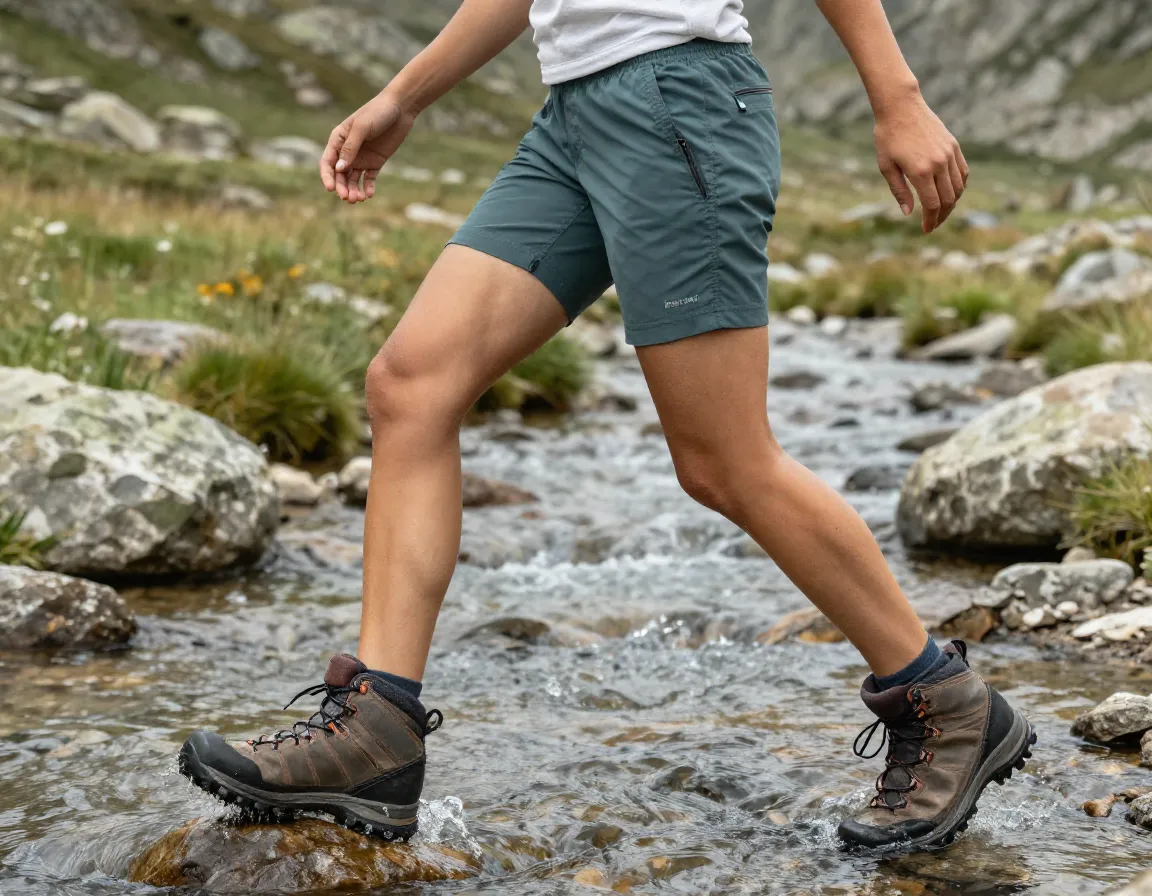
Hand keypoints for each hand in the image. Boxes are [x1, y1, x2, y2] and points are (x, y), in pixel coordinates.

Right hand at [319, 93, 416, 203]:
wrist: (400, 108)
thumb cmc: (377, 112)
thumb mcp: (361, 128)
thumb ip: (350, 148)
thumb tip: (339, 169)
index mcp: (338, 140)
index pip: (328, 162)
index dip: (327, 177)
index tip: (331, 189)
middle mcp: (347, 151)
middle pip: (340, 174)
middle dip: (342, 187)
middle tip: (348, 198)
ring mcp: (361, 157)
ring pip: (353, 179)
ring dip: (354, 190)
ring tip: (359, 199)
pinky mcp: (375, 162)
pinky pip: (369, 178)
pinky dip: (368, 187)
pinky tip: (369, 194)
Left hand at [873, 92, 967, 232]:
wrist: (901, 107)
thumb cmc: (888, 137)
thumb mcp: (886, 166)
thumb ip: (899, 191)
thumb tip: (908, 213)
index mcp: (920, 171)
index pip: (932, 204)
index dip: (931, 220)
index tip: (926, 229)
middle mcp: (939, 163)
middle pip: (948, 199)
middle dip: (942, 216)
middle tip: (933, 225)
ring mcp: (949, 154)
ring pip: (958, 188)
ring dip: (952, 203)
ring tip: (941, 212)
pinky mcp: (954, 146)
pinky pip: (962, 172)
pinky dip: (959, 186)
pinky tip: (951, 193)